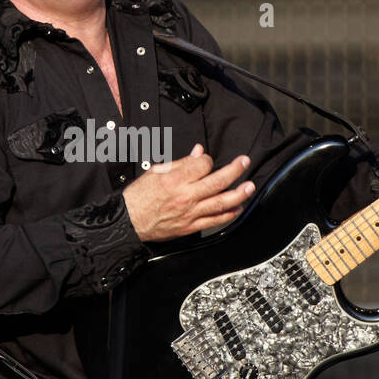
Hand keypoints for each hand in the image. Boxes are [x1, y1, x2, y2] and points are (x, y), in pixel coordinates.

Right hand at [122, 143, 255, 240]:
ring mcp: (189, 213)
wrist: (128, 222)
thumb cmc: (139, 196)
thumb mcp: (156, 171)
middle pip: (217, 181)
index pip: (202, 165)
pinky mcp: (190, 227)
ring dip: (239, 194)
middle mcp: (185, 196)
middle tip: (245, 162)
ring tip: (250, 186)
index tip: (206, 160)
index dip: (207, 159)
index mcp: (175, 179)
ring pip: (221, 203)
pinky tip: (238, 208)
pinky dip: (228, 215)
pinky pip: (214, 221)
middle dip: (235, 170)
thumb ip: (181, 162)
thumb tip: (199, 152)